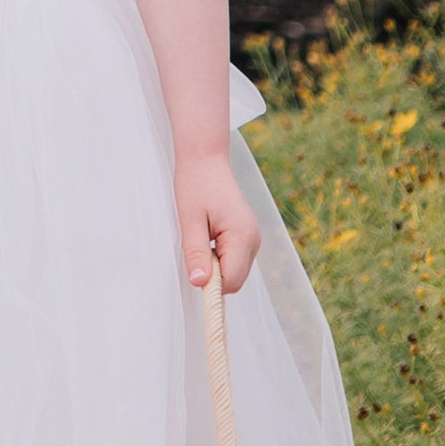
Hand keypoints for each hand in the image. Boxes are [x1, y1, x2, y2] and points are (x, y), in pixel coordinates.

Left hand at [176, 149, 261, 295]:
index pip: (231, 281)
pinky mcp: (247, 235)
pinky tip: (208, 235)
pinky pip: (234, 259)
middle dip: (213, 274)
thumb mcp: (189, 220)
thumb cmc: (196, 185)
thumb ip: (196, 253)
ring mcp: (253, 238)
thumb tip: (200, 284)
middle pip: (235, 279)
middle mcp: (254, 240)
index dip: (211, 285)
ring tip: (201, 236)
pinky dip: (219, 256)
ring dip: (215, 264)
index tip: (192, 274)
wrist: (205, 160)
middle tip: (194, 247)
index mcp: (243, 236)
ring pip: (234, 270)